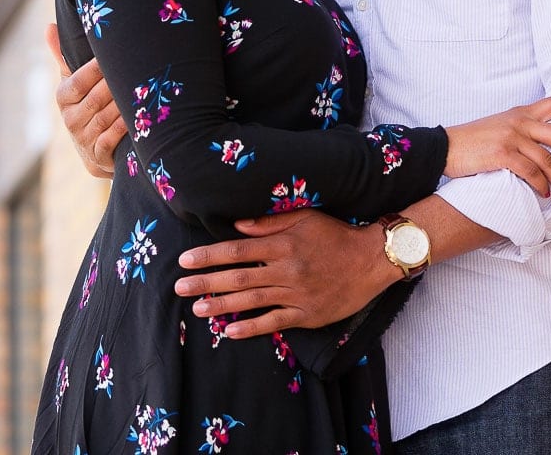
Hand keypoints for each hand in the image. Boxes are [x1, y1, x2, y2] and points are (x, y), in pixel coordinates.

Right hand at [45, 24, 125, 178]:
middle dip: (114, 85)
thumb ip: (64, 56)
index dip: (94, 70)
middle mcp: (69, 119)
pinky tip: (137, 117)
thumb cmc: (86, 105)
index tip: (111, 56)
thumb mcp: (73, 81)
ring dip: (122, 105)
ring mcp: (82, 139)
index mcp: (63, 98)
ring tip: (141, 91)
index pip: (76, 82)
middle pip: (94, 99)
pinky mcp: (97, 156)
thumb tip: (49, 27)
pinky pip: (110, 140)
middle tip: (136, 70)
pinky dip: (123, 129)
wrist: (94, 151)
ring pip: (104, 119)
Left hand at [173, 211, 395, 338]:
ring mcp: (296, 294)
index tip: (185, 260)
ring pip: (252, 302)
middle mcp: (286, 270)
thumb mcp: (304, 218)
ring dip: (222, 307)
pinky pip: (274, 322)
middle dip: (206, 283)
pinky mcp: (307, 314)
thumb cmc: (335, 235)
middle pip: (239, 278)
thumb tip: (237, 225)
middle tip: (180, 288)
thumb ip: (269, 222)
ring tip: (197, 309)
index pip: (237, 250)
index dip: (209, 256)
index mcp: (282, 245)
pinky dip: (252, 328)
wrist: (371, 260)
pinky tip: (230, 332)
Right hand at [444, 94, 550, 202]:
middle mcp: (521, 122)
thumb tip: (546, 150)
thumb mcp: (500, 126)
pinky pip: (533, 173)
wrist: (444, 147)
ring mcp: (512, 137)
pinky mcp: (503, 154)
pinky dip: (542, 186)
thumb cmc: (473, 141)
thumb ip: (524, 131)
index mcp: (523, 112)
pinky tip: (542, 193)